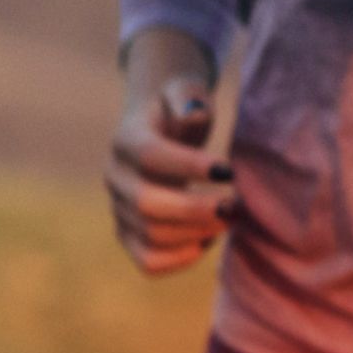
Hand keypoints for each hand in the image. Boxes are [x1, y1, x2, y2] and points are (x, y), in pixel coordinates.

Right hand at [106, 75, 234, 276]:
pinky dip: (181, 258)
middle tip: (236, 205)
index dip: (188, 166)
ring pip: (149, 235)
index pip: (150, 156)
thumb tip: (194, 113)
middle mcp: (116, 177)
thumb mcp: (185, 90)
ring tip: (231, 219)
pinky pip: (148, 261)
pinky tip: (209, 239)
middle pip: (145, 203)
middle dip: (195, 209)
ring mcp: (119, 210)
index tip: (229, 170)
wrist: (161, 130)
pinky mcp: (129, 235)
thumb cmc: (182, 111)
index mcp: (127, 139)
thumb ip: (188, 96)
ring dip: (195, 233)